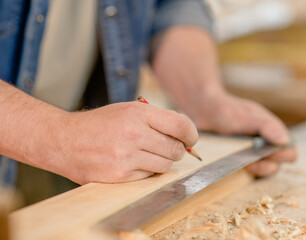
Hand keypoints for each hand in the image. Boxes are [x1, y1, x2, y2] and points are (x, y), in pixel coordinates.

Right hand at [38, 102, 197, 183]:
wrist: (65, 140)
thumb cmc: (100, 124)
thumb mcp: (127, 110)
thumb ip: (156, 119)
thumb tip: (185, 136)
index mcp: (139, 113)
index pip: (181, 125)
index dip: (191, 134)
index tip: (191, 139)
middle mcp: (134, 134)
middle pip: (176, 149)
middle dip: (177, 149)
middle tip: (168, 148)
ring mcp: (127, 156)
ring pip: (165, 165)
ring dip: (163, 161)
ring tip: (149, 155)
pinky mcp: (120, 175)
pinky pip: (149, 176)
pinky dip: (147, 171)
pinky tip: (134, 163)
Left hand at [186, 92, 296, 176]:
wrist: (203, 111)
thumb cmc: (228, 111)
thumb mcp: (249, 116)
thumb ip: (267, 126)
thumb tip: (284, 141)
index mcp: (273, 132)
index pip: (289, 151)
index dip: (282, 155)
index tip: (268, 152)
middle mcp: (265, 145)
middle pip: (277, 165)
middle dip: (266, 165)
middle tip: (251, 160)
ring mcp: (251, 155)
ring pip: (263, 171)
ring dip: (255, 169)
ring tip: (242, 162)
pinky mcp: (238, 163)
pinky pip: (246, 174)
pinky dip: (242, 171)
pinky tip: (232, 164)